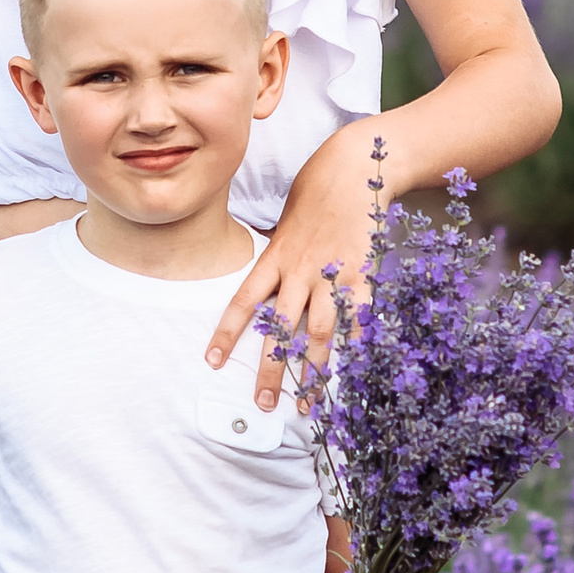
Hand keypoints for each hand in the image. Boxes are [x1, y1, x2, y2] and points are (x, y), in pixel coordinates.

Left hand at [206, 118, 383, 404]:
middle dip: (271, 369)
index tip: (212, 361)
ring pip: (319, 329)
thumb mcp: (282, 227)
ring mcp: (330, 272)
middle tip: (264, 403)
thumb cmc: (313, 197)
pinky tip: (357, 364)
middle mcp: (297, 270)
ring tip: (310, 401)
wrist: (349, 169)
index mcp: (273, 258)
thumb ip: (275, 261)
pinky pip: (358, 311)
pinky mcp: (361, 270)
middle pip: (280, 328)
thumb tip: (265, 291)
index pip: (243, 302)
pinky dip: (358, 338)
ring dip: (314, 369)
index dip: (227, 333)